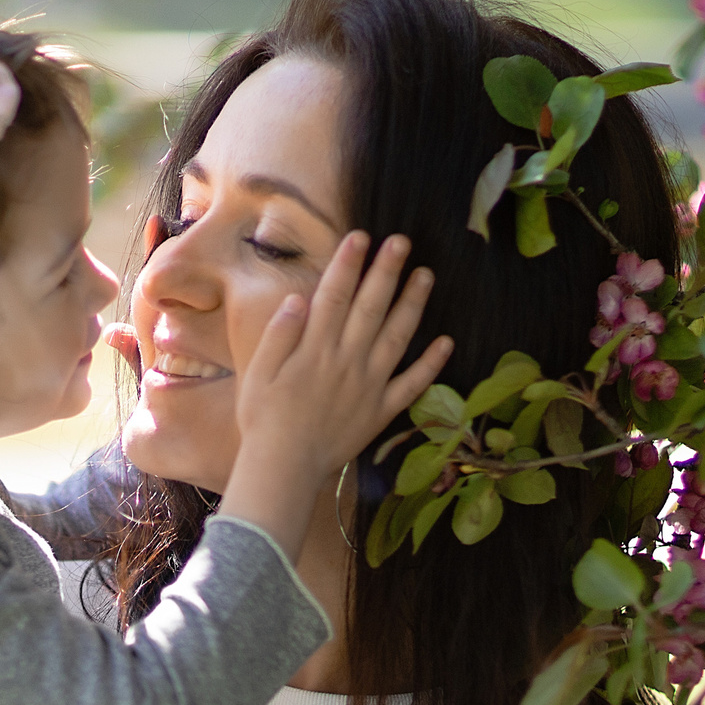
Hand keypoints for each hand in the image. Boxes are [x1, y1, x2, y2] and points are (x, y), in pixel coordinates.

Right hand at [215, 231, 452, 555]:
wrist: (284, 467)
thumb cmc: (264, 420)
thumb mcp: (258, 373)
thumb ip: (280, 335)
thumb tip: (299, 299)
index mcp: (314, 349)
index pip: (334, 296)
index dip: (348, 264)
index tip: (360, 237)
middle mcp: (346, 361)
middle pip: (370, 308)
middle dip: (386, 272)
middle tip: (402, 242)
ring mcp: (368, 385)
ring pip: (396, 337)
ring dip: (413, 304)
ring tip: (426, 276)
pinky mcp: (381, 410)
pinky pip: (412, 384)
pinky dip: (430, 364)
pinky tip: (446, 342)